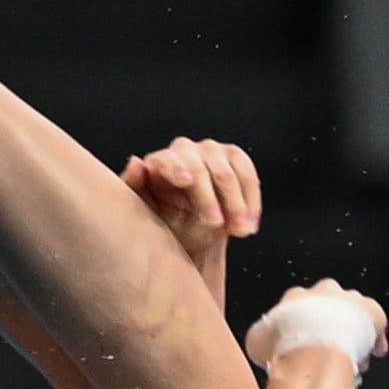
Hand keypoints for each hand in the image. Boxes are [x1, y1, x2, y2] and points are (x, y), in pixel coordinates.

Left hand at [124, 137, 259, 302]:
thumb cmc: (167, 225)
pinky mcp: (235, 158)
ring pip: (228, 172)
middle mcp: (185, 151)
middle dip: (211, 198)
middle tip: (217, 225)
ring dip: (237, 203)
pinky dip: (252, 201)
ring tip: (240, 230)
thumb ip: (136, 188)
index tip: (187, 182)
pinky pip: (248, 176)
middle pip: (201, 168)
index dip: (177, 168)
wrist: (193, 237)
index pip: (168, 160)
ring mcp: (212, 151)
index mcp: (159, 163)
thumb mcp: (146, 214)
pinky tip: (251, 223)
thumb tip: (136, 162)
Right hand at [244, 278, 388, 367]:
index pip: (301, 306)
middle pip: (332, 305)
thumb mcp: (258, 343)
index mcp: (295, 298)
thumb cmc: (285, 348)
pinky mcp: (371, 310)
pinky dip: (377, 337)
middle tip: (332, 348)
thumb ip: (262, 337)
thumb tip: (261, 342)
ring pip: (356, 312)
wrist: (312, 352)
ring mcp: (349, 300)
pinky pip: (377, 321)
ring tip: (353, 355)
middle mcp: (323, 292)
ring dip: (355, 330)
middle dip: (333, 325)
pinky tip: (373, 353)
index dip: (305, 326)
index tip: (306, 342)